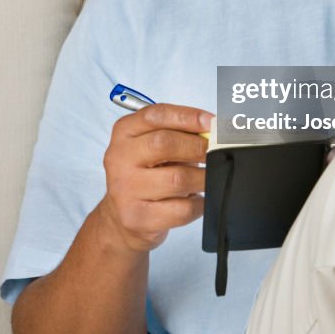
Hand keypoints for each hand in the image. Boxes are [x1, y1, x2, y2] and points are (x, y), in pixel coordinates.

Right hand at [99, 103, 213, 252]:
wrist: (121, 218)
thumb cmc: (145, 175)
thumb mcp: (152, 146)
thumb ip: (178, 133)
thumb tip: (213, 130)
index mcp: (124, 132)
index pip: (156, 115)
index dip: (187, 116)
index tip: (210, 121)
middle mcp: (119, 158)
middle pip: (164, 144)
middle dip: (197, 146)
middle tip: (214, 151)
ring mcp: (125, 190)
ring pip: (177, 179)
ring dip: (203, 177)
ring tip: (208, 177)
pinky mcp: (138, 217)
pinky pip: (181, 209)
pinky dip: (198, 203)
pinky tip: (196, 199)